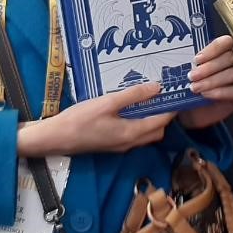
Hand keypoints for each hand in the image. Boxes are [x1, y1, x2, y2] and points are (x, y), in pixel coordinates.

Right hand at [18, 83, 174, 155]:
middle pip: (157, 131)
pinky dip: (139, 122)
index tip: (177, 93)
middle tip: (162, 94)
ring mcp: (121, 145)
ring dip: (151, 119)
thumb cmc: (80, 119)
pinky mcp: (112, 143)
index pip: (162, 122)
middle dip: (164, 115)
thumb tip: (157, 87)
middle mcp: (130, 142)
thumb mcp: (107, 102)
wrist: (56, 138)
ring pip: (146, 134)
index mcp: (132, 133)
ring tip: (147, 98)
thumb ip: (133, 95)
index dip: (172, 108)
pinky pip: (134, 134)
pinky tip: (130, 108)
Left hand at [177, 35, 232, 128]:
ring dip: (211, 81)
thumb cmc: (193, 86)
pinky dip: (219, 92)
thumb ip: (192, 62)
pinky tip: (206, 95)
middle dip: (209, 67)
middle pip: (230, 58)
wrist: (194, 110)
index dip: (213, 49)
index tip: (197, 59)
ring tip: (196, 87)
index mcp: (224, 51)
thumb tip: (184, 57)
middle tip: (192, 76)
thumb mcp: (190, 71)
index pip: (226, 42)